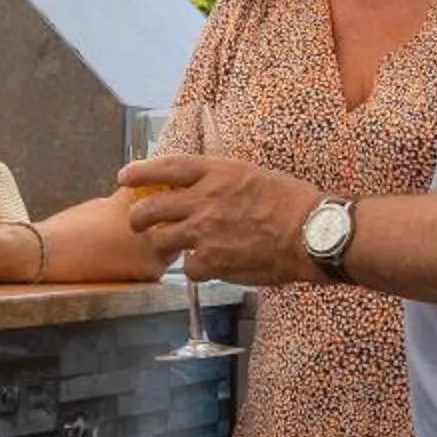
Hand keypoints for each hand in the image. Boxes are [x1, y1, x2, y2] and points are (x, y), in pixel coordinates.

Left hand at [117, 153, 323, 285]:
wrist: (311, 233)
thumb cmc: (293, 202)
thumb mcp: (253, 176)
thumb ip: (223, 181)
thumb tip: (206, 187)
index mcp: (215, 173)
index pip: (166, 167)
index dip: (141, 172)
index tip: (124, 176)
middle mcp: (203, 199)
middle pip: (151, 208)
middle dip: (138, 217)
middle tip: (137, 222)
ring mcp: (204, 231)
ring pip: (161, 241)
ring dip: (163, 246)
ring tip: (171, 249)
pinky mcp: (211, 260)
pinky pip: (188, 268)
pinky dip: (195, 269)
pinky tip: (208, 268)